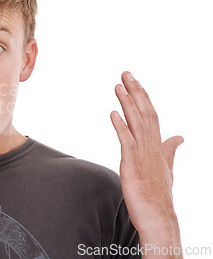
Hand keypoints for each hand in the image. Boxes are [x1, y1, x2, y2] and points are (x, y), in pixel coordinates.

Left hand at [110, 71, 182, 234]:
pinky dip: (121, 126)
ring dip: (127, 103)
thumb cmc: (159, 194)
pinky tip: (113, 113)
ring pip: (136, 123)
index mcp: (157, 145)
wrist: (159, 218)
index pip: (151, 114)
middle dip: (135, 92)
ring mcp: (143, 155)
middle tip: (125, 74)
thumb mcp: (166, 167)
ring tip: (119, 86)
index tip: (134, 81)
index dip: (142, 97)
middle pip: (145, 113)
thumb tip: (179, 137)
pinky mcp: (133, 165)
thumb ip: (170, 149)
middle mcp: (151, 146)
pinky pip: (127, 142)